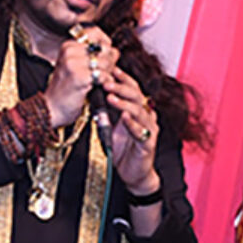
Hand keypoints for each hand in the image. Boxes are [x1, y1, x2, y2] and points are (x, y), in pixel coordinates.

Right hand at [44, 25, 118, 127]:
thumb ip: (96, 56)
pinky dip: (106, 83)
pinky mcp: (79, 76)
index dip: (106, 44)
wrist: (53, 108)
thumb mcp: (80, 67)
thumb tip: (115, 50)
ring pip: (106, 62)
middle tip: (102, 74)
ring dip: (108, 74)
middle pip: (105, 48)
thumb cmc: (68, 89)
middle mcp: (69, 51)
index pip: (96, 33)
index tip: (105, 56)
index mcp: (68, 46)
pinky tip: (98, 87)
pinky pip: (104, 75)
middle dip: (109, 62)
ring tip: (99, 82)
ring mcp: (73, 63)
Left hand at [101, 64, 160, 194]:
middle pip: (137, 97)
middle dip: (121, 88)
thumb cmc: (123, 149)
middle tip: (106, 82)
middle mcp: (146, 117)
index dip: (123, 78)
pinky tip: (124, 118)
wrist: (134, 174)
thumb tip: (94, 91)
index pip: (133, 89)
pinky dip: (132, 124)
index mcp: (138, 110)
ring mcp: (148, 130)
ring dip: (124, 103)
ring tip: (111, 97)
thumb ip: (107, 110)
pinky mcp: (148, 144)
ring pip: (139, 111)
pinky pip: (141, 132)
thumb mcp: (111, 125)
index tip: (111, 68)